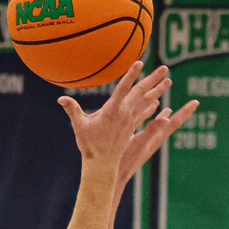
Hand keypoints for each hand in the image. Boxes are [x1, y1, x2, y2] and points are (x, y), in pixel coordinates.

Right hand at [58, 62, 173, 170]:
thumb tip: (61, 99)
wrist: (101, 165)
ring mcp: (130, 121)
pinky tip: (157, 102)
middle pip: (141, 93)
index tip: (140, 63)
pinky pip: (144, 115)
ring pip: (146, 102)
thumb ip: (72, 110)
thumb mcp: (79, 126)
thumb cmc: (89, 145)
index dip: (131, 75)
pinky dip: (151, 107)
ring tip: (168, 81)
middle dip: (153, 79)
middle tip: (164, 67)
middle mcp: (124, 114)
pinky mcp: (131, 129)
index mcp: (112, 111)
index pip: (123, 89)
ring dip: (158, 91)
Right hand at [116, 98, 199, 186]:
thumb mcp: (139, 142)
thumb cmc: (126, 160)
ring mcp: (148, 144)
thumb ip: (152, 130)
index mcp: (157, 138)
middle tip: (193, 104)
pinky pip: (149, 131)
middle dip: (181, 113)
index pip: (174, 122)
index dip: (185, 111)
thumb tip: (167, 119)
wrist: (117, 177)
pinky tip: (149, 121)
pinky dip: (152, 123)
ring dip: (167, 118)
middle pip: (172, 124)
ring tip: (170, 110)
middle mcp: (155, 141)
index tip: (196, 102)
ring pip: (160, 127)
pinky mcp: (139, 146)